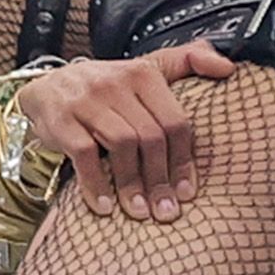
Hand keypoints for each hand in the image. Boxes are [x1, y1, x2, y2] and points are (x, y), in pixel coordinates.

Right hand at [16, 43, 235, 220]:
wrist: (46, 88)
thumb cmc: (106, 89)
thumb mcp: (145, 68)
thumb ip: (186, 63)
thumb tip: (228, 66)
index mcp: (143, 73)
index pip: (175, 120)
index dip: (184, 161)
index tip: (187, 193)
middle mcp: (116, 82)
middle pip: (151, 136)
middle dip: (161, 179)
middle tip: (165, 211)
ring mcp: (87, 99)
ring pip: (122, 144)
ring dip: (132, 184)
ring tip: (139, 212)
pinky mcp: (62, 119)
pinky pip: (84, 154)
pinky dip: (96, 184)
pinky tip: (104, 205)